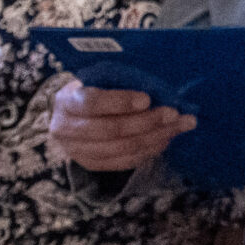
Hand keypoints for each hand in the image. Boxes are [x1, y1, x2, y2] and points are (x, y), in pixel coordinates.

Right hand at [47, 80, 194, 172]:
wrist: (67, 115)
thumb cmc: (90, 89)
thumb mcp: (95, 80)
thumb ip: (118, 81)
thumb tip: (158, 86)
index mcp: (67, 102)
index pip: (92, 102)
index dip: (121, 102)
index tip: (148, 99)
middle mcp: (67, 129)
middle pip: (110, 130)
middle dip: (147, 122)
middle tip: (174, 114)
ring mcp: (77, 151)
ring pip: (119, 149)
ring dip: (154, 138)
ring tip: (178, 127)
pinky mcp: (90, 164)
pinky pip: (122, 162)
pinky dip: (147, 152)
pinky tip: (165, 140)